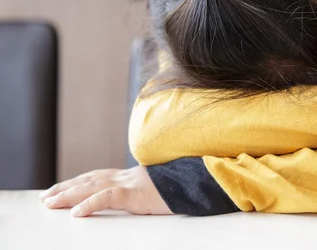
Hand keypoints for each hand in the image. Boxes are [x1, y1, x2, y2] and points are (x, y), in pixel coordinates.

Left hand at [39, 166, 172, 216]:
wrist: (198, 183)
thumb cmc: (181, 188)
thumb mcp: (158, 189)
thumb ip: (142, 190)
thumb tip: (134, 197)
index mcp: (131, 176)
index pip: (98, 176)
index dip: (78, 182)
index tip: (60, 189)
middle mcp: (127, 176)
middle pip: (89, 179)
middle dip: (65, 187)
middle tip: (45, 196)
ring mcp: (131, 183)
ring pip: (92, 186)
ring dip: (68, 194)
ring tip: (50, 202)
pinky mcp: (136, 194)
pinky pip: (108, 198)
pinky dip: (89, 204)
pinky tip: (76, 213)